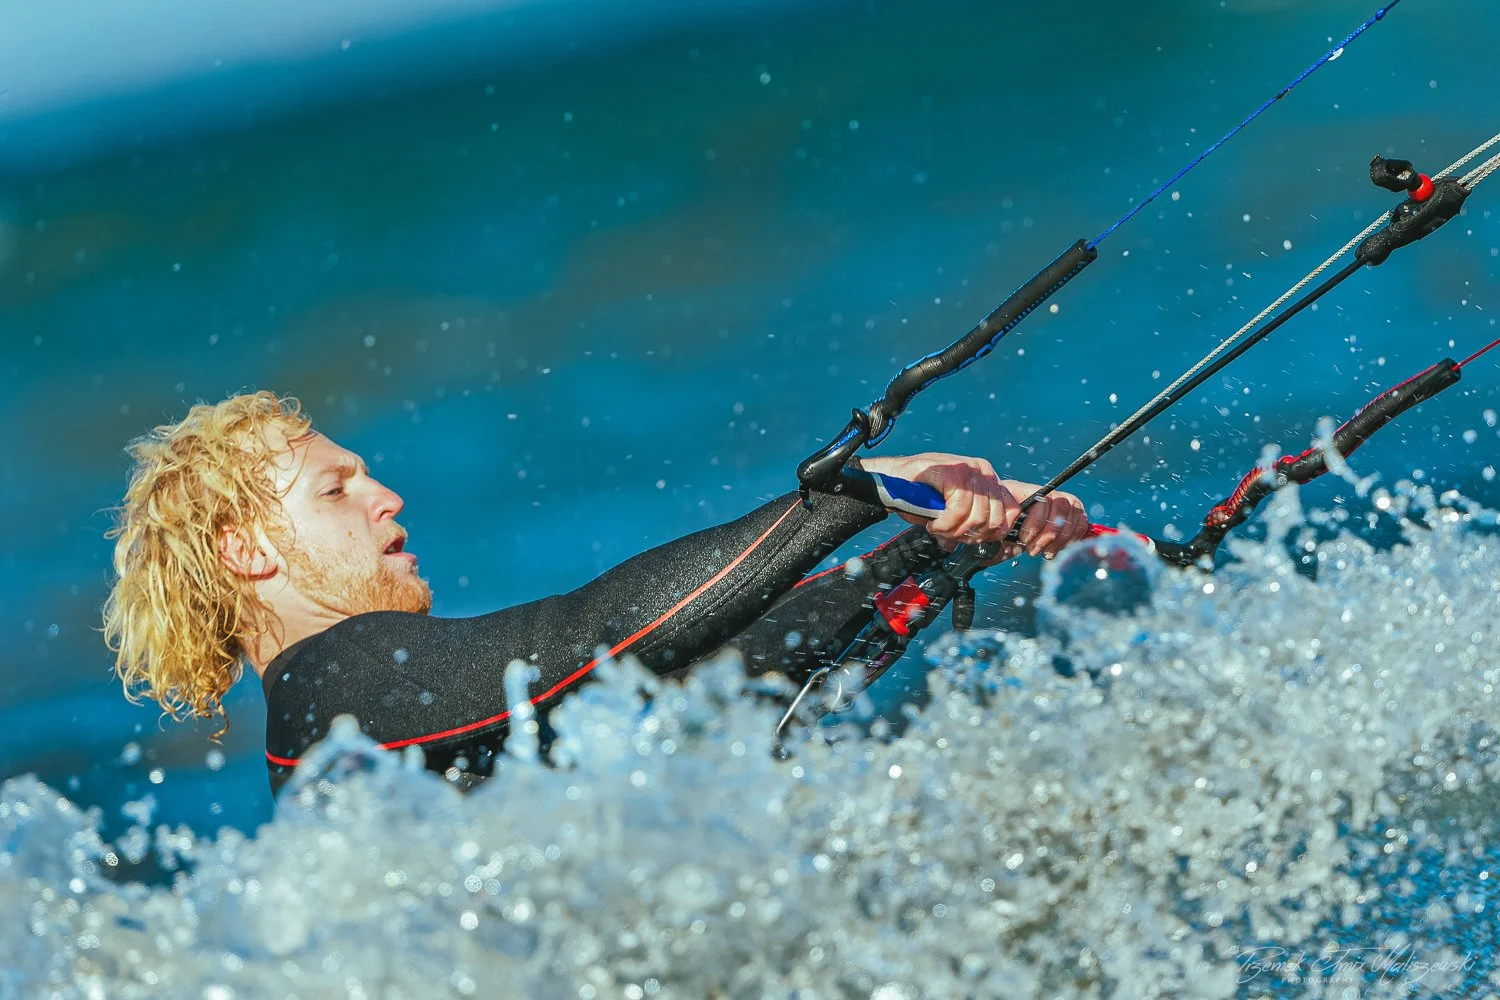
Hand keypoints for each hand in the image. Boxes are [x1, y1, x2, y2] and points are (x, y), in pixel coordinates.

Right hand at [859, 452, 1087, 559]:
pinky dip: (945, 524)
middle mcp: (985, 473)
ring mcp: (971, 470)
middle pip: (996, 519)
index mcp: (989, 481)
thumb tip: (993, 546)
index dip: (993, 535)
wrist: (892, 480)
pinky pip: (959, 509)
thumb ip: (973, 521)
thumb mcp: (954, 510)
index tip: (972, 541)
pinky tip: (934, 524)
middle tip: (951, 536)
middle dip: (972, 536)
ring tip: (939, 529)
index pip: (1010, 514)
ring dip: (956, 531)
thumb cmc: (920, 496)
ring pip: (978, 517)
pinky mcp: (955, 472)